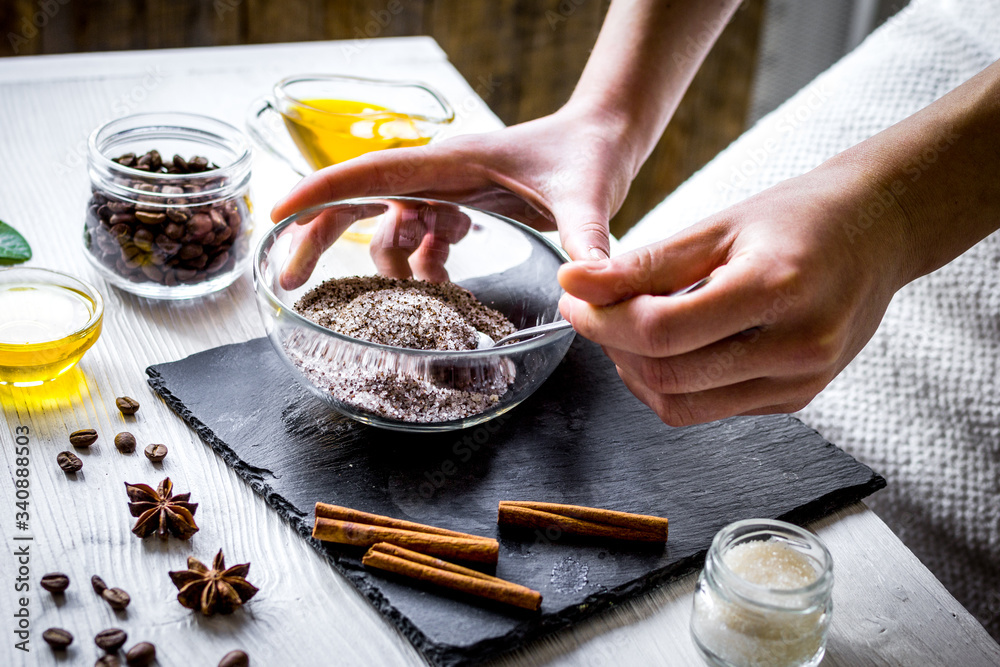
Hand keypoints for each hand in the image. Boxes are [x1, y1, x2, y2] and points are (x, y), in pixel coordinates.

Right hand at [271, 104, 636, 272]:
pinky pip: (422, 246)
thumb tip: (587, 286)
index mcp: (449, 162)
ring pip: (391, 233)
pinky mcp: (459, 209)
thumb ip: (585, 239)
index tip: (275, 214)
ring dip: (393, 272)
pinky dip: (425, 271)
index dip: (320, 193)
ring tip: (414, 310)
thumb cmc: (589, 153)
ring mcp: (444, 193)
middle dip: (319, 238)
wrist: (603, 139)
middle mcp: (436, 177)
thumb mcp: (588, 196)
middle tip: (291, 283)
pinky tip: (445, 289)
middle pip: (358, 203)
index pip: (371, 174)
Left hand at [557, 163, 910, 425]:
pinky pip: (711, 409)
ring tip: (624, 329)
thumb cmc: (797, 218)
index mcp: (776, 288)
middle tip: (590, 312)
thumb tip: (575, 284)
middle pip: (668, 376)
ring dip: (636, 373)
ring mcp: (801, 382)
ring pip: (683, 406)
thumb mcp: (718, 226)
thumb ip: (644, 263)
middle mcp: (796, 347)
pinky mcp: (797, 400)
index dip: (603, 321)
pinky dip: (673, 383)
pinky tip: (667, 346)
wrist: (877, 234)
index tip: (574, 298)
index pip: (662, 330)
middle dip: (612, 347)